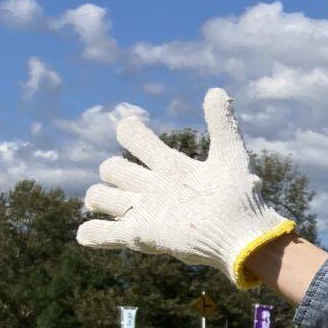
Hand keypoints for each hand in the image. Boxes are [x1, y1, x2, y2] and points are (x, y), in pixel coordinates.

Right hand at [77, 86, 295, 289]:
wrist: (240, 237)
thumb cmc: (237, 199)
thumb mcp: (230, 156)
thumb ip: (222, 124)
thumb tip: (216, 90)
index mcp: (170, 166)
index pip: (133, 138)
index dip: (129, 132)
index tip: (131, 132)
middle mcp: (153, 188)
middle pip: (113, 169)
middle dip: (114, 169)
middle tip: (140, 182)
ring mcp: (145, 213)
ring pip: (101, 197)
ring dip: (99, 198)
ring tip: (123, 207)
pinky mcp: (140, 236)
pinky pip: (105, 234)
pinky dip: (92, 233)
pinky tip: (87, 233)